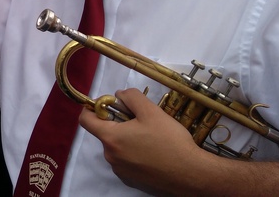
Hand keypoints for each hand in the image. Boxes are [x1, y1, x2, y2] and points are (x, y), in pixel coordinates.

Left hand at [79, 88, 201, 193]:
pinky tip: (154, 153)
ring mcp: (120, 172)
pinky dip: (135, 154)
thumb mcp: (151, 111)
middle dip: (119, 123)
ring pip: (117, 147)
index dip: (93, 107)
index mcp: (111, 138)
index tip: (108, 104)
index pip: (86, 120)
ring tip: (151, 137)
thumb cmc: (170, 141)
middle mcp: (111, 157)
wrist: (192, 175)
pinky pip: (126, 162)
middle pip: (105, 133)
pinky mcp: (131, 182)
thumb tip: (119, 95)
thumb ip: (131, 97)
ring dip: (128, 139)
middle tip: (141, 120)